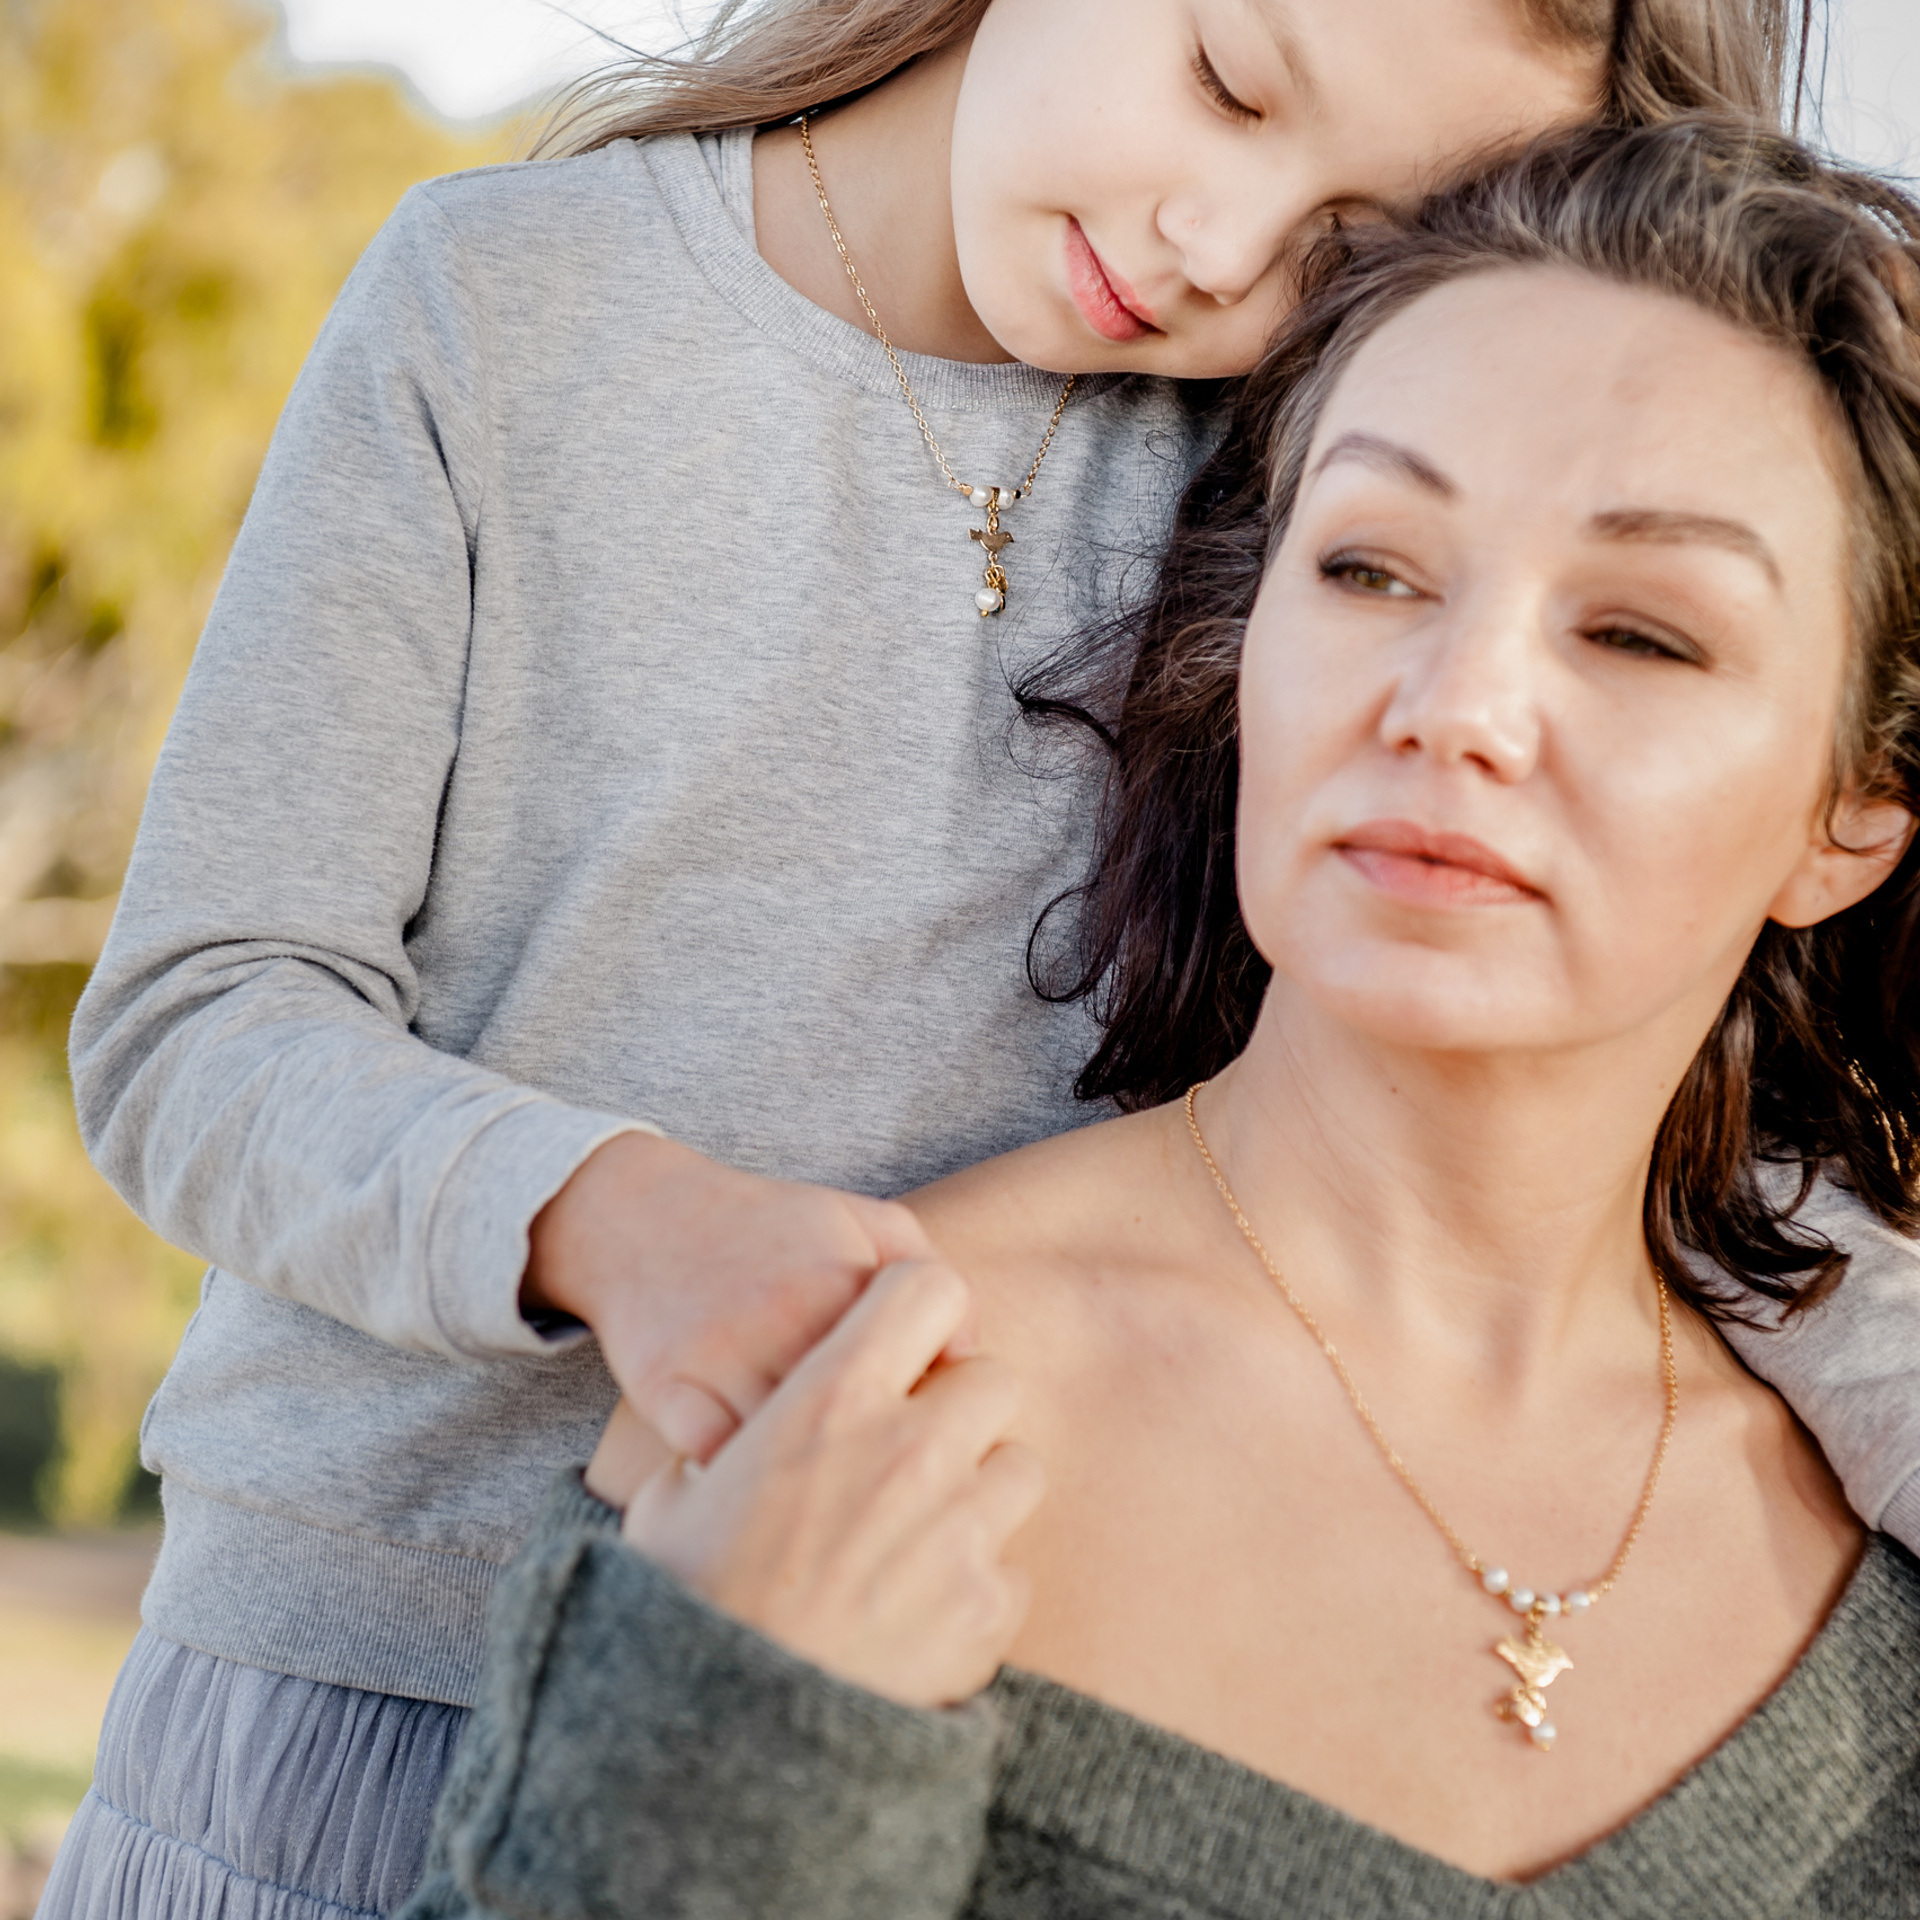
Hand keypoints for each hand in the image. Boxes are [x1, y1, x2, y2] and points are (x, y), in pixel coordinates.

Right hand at [524, 1133, 935, 1459]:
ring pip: (791, 1459)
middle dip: (883, 1466)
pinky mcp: (668, 1395)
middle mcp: (787, 1321)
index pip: (919, 1379)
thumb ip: (938, 1282)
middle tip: (890, 1485)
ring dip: (819, 1490)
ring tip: (839, 1501)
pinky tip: (767, 1496)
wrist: (642, 1219)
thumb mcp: (868, 1222)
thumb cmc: (771, 1228)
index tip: (931, 1441)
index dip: (934, 1422)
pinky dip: (745, 1493)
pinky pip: (722, 1470)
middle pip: (861, 1428)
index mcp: (846, 1284)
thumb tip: (970, 1361)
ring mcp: (723, 1359)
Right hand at [622, 1261, 1045, 1709]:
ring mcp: (958, 1528)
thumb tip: (727, 1448)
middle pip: (993, 1380)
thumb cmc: (683, 1602)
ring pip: (1020, 1467)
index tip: (906, 1348)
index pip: (929, 1290)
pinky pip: (1012, 1567)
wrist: (716, 1739)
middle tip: (915, 1452)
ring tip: (920, 1534)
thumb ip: (725, 1446)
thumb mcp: (673, 1497)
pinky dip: (976, 1584)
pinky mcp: (987, 1608)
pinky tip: (918, 1610)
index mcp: (831, 1399)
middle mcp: (910, 1448)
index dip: (922, 1312)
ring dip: (980, 1491)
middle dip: (961, 1408)